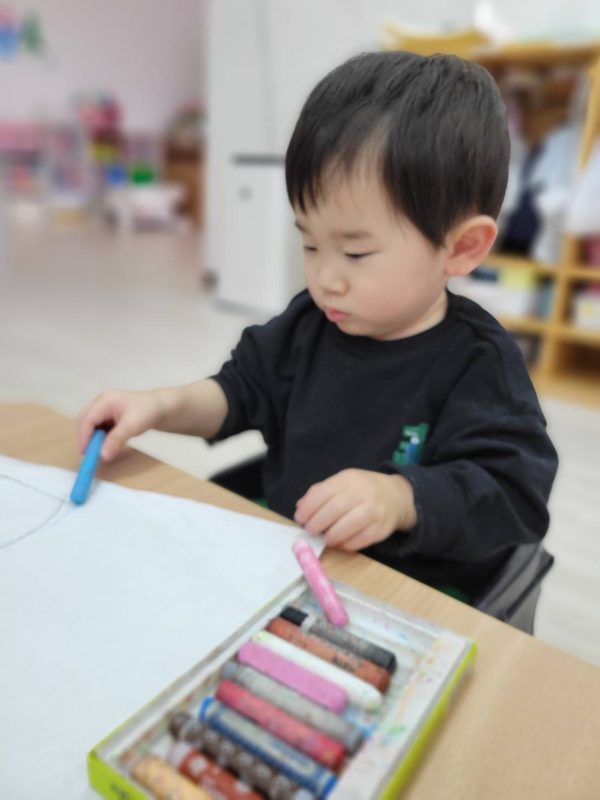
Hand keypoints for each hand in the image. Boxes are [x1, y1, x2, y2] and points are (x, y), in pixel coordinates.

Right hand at [77, 389, 167, 460]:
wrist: (161, 408)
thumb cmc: (147, 412)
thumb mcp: (131, 426)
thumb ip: (116, 440)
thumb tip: (103, 456)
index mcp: (105, 400)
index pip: (87, 419)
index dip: (84, 436)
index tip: (85, 453)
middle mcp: (101, 403)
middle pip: (85, 421)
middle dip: (85, 437)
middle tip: (89, 454)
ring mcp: (104, 409)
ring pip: (91, 426)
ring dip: (92, 438)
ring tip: (98, 450)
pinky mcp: (109, 416)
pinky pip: (98, 428)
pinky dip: (99, 437)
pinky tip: (106, 445)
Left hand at [294, 469, 416, 550]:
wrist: (395, 496)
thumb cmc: (362, 491)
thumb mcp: (342, 483)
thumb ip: (320, 493)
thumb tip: (301, 508)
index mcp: (349, 479)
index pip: (325, 492)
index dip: (309, 507)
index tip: (300, 518)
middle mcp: (363, 492)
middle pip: (337, 507)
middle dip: (319, 522)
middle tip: (310, 530)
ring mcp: (375, 510)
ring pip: (351, 523)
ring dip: (333, 534)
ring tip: (325, 539)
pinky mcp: (382, 528)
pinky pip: (363, 538)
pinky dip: (348, 543)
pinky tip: (340, 543)